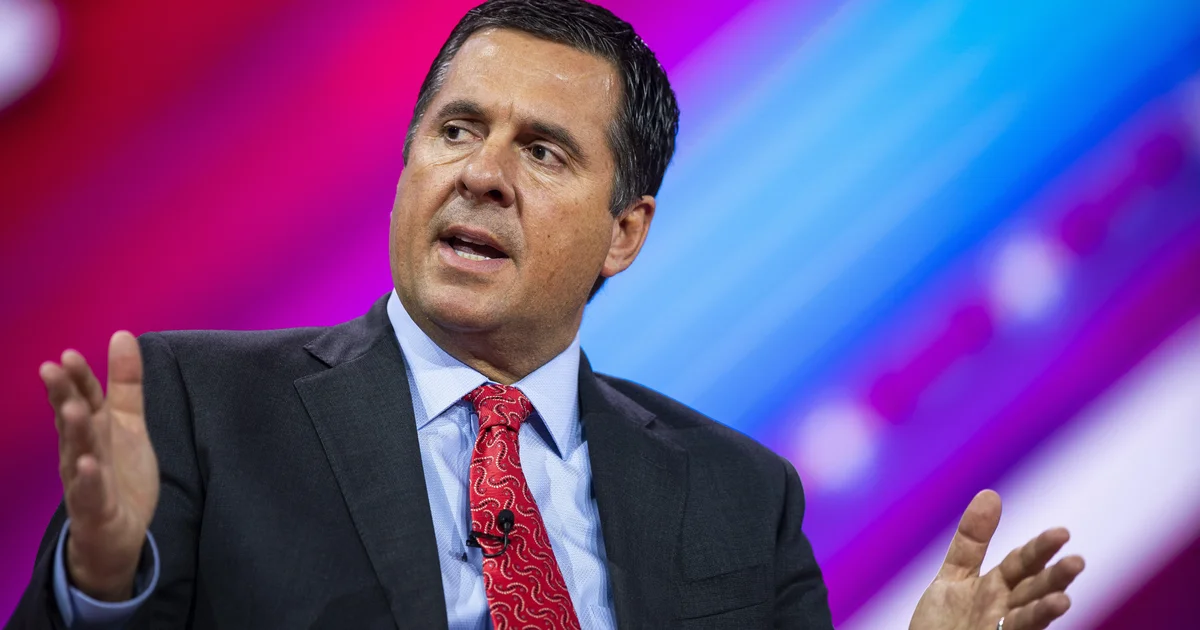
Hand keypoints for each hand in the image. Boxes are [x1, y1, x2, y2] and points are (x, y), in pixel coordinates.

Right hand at [39, 332, 159, 600]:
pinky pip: (90, 493)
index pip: (84, 398)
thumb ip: (125, 382)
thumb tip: (121, 334)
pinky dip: (87, 480)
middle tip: (53, 368)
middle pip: (73, 421)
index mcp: (92, 429)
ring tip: (73, 408)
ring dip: (75, 431)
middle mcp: (81, 451)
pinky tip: (86, 465)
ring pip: (77, 453)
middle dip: (63, 395)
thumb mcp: (127, 422)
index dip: (78, 379)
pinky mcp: (95, 508)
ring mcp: (85, 480)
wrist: (115, 532)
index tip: (69, 354)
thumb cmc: (117, 471)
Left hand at [910, 490, 1084, 629]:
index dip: (1040, 549)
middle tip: (1077, 562)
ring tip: (1063, 600)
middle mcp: (1005, 609)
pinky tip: (1038, 617)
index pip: (1023, 563)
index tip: (1061, 533)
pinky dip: (1027, 627)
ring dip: (1045, 610)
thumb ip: (972, 541)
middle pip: (1034, 590)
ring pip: (1028, 619)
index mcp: (998, 587)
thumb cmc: (942, 622)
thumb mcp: (954, 576)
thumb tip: (991, 494)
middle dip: (1055, 578)